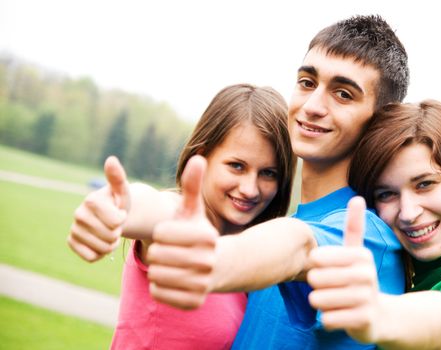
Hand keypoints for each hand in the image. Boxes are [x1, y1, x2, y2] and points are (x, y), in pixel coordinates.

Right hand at [67, 156, 128, 261]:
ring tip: (109, 232)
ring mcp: (73, 229)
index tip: (119, 212)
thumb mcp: (122, 191)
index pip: (117, 222)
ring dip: (111, 244)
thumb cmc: (118, 203)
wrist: (110, 216)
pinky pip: (92, 257)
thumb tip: (111, 159)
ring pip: (102, 248)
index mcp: (91, 200)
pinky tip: (100, 241)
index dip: (123, 219)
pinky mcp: (71, 242)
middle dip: (118, 232)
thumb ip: (117, 177)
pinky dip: (100, 253)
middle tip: (114, 224)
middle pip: (110, 236)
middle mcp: (78, 214)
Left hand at [147, 155, 218, 309]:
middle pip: (157, 256)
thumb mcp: (194, 211)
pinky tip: (172, 279)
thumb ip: (193, 185)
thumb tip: (198, 157)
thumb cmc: (199, 235)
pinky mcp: (194, 303)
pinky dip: (159, 287)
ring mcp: (203, 284)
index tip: (171, 234)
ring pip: (156, 276)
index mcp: (207, 237)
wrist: (219, 268)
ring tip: (170, 265)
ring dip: (157, 269)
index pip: (161, 234)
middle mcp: (209, 261)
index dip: (161, 233)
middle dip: (157, 252)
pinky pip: (158, 293)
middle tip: (169, 252)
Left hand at [307, 197, 380, 342]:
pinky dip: (328, 320)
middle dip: (316, 286)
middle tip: (331, 288)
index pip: (317, 258)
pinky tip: (341, 316)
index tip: (326, 267)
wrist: (379, 315)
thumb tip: (358, 198)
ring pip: (318, 300)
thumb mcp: (357, 252)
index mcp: (361, 255)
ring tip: (335, 301)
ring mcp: (367, 298)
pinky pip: (327, 319)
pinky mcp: (364, 321)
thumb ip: (354, 226)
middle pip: (315, 279)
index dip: (314, 265)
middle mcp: (367, 275)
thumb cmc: (358, 279)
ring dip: (321, 303)